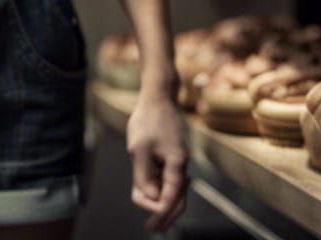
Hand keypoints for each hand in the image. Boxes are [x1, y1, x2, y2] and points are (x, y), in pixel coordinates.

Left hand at [126, 91, 188, 233]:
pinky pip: (170, 177)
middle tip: (154, 229)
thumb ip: (144, 176)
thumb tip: (152, 198)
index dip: (159, 213)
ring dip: (163, 203)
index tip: (149, 225)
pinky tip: (153, 194)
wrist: (158, 95)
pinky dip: (162, 189)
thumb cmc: (148, 119)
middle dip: (165, 215)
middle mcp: (181, 165)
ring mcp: (178, 159)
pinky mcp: (173, 153)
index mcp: (177, 165)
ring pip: (174, 189)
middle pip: (178, 199)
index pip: (170, 199)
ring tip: (152, 217)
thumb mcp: (139, 149)